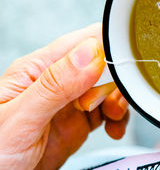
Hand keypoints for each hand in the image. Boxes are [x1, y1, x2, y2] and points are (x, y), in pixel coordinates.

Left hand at [0, 24, 128, 169]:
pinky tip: (113, 128)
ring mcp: (68, 103)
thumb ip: (56, 84)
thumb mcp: (21, 118)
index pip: (81, 43)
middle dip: (117, 80)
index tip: (126, 65)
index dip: (109, 49)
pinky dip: (118, 119)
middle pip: (101, 65)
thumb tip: (91, 51)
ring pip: (108, 88)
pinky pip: (107, 112)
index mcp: (37, 69)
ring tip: (114, 117)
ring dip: (119, 100)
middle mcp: (56, 82)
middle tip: (114, 101)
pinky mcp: (78, 123)